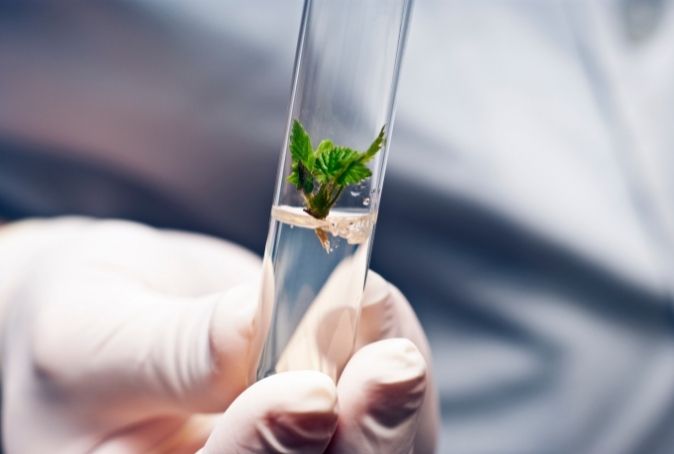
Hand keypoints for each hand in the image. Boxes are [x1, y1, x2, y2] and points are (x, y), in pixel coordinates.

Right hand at [0, 218, 437, 452]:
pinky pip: (390, 406)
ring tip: (379, 317)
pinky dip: (394, 352)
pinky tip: (375, 311)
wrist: (113, 311)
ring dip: (393, 394)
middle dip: (366, 432)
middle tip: (391, 366)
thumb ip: (174, 348)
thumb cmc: (80, 330)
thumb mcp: (91, 334)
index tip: (309, 390)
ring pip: (374, 452)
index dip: (271, 449)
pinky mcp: (333, 419)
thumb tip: (257, 323)